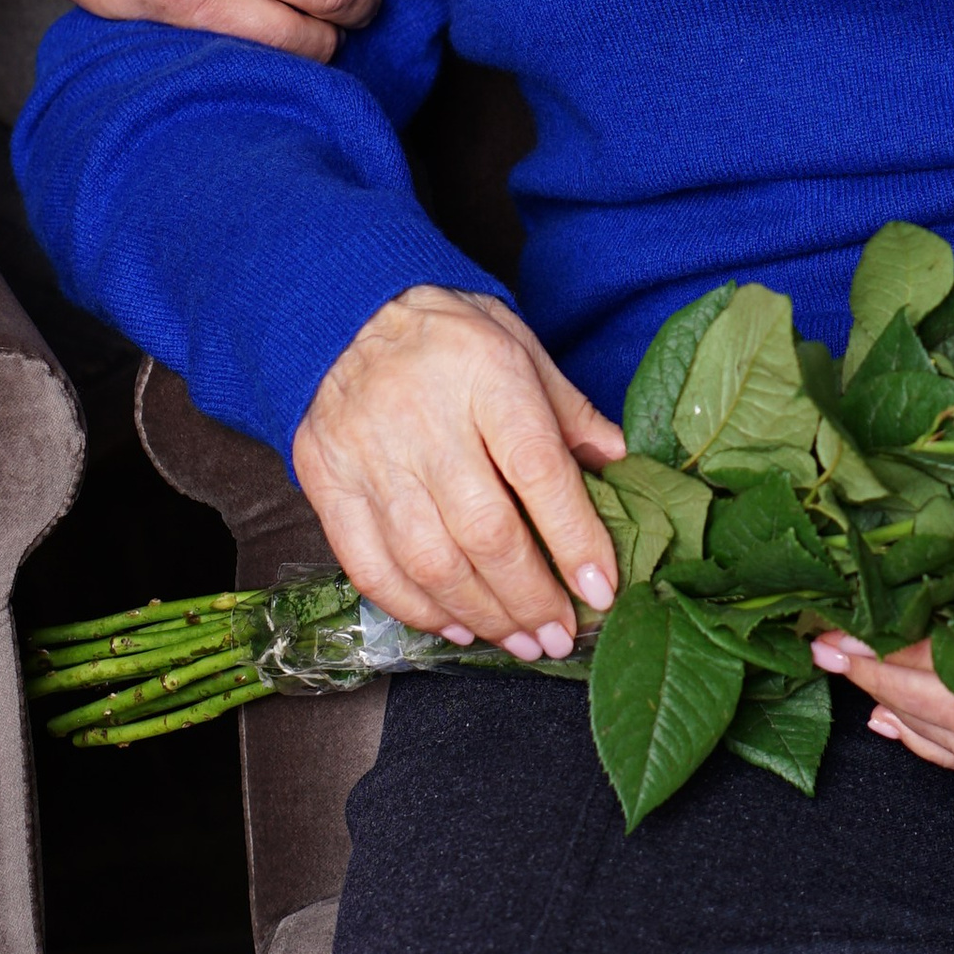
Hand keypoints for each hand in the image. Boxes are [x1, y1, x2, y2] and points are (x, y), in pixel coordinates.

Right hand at [293, 284, 624, 653]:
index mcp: (486, 376)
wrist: (344, 313)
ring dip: (482, 615)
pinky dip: (417, 610)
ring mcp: (368, 455)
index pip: (538, 470)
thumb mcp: (522, 349)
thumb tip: (625, 472)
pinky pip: (371, 567)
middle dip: (530, 598)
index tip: (602, 590)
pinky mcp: (328, 483)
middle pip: (484, 531)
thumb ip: (571, 415)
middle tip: (560, 635)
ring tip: (519, 641)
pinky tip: (456, 625)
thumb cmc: (449, 336)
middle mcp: (423, 418)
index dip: (574, 538)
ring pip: (429, 561)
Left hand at [808, 628, 953, 773]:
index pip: (943, 655)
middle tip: (826, 651)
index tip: (833, 633)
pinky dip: (922, 743)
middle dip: (873, 676)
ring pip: (950, 741)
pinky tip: (889, 721)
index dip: (882, 646)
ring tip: (854, 679)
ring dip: (894, 709)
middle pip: (938, 704)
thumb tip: (909, 556)